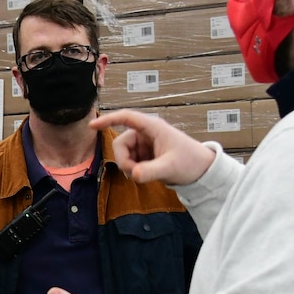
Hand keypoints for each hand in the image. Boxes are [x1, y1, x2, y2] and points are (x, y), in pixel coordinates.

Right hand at [91, 109, 215, 185]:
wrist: (201, 171)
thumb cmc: (190, 162)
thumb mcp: (170, 168)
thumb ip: (151, 171)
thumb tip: (134, 174)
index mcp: (152, 127)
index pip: (126, 118)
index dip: (108, 120)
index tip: (92, 125)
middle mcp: (145, 133)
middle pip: (120, 143)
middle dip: (124, 161)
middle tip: (136, 174)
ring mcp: (144, 144)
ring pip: (123, 155)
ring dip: (129, 167)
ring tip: (145, 175)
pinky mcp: (144, 155)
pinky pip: (129, 162)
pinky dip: (134, 170)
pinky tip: (146, 174)